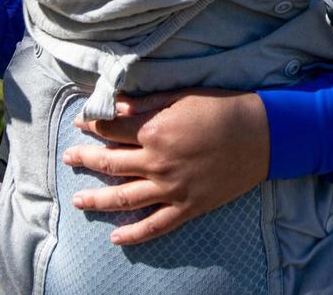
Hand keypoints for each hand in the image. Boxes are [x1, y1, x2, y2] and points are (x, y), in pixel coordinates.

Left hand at [65, 89, 268, 244]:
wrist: (262, 134)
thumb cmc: (222, 108)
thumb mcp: (182, 95)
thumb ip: (145, 103)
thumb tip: (114, 106)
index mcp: (154, 130)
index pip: (111, 129)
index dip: (92, 124)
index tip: (81, 122)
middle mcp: (157, 162)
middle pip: (109, 163)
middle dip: (85, 158)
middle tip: (69, 157)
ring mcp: (171, 188)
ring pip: (122, 198)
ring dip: (96, 199)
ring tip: (78, 199)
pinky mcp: (187, 207)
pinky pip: (154, 226)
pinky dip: (133, 234)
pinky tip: (115, 237)